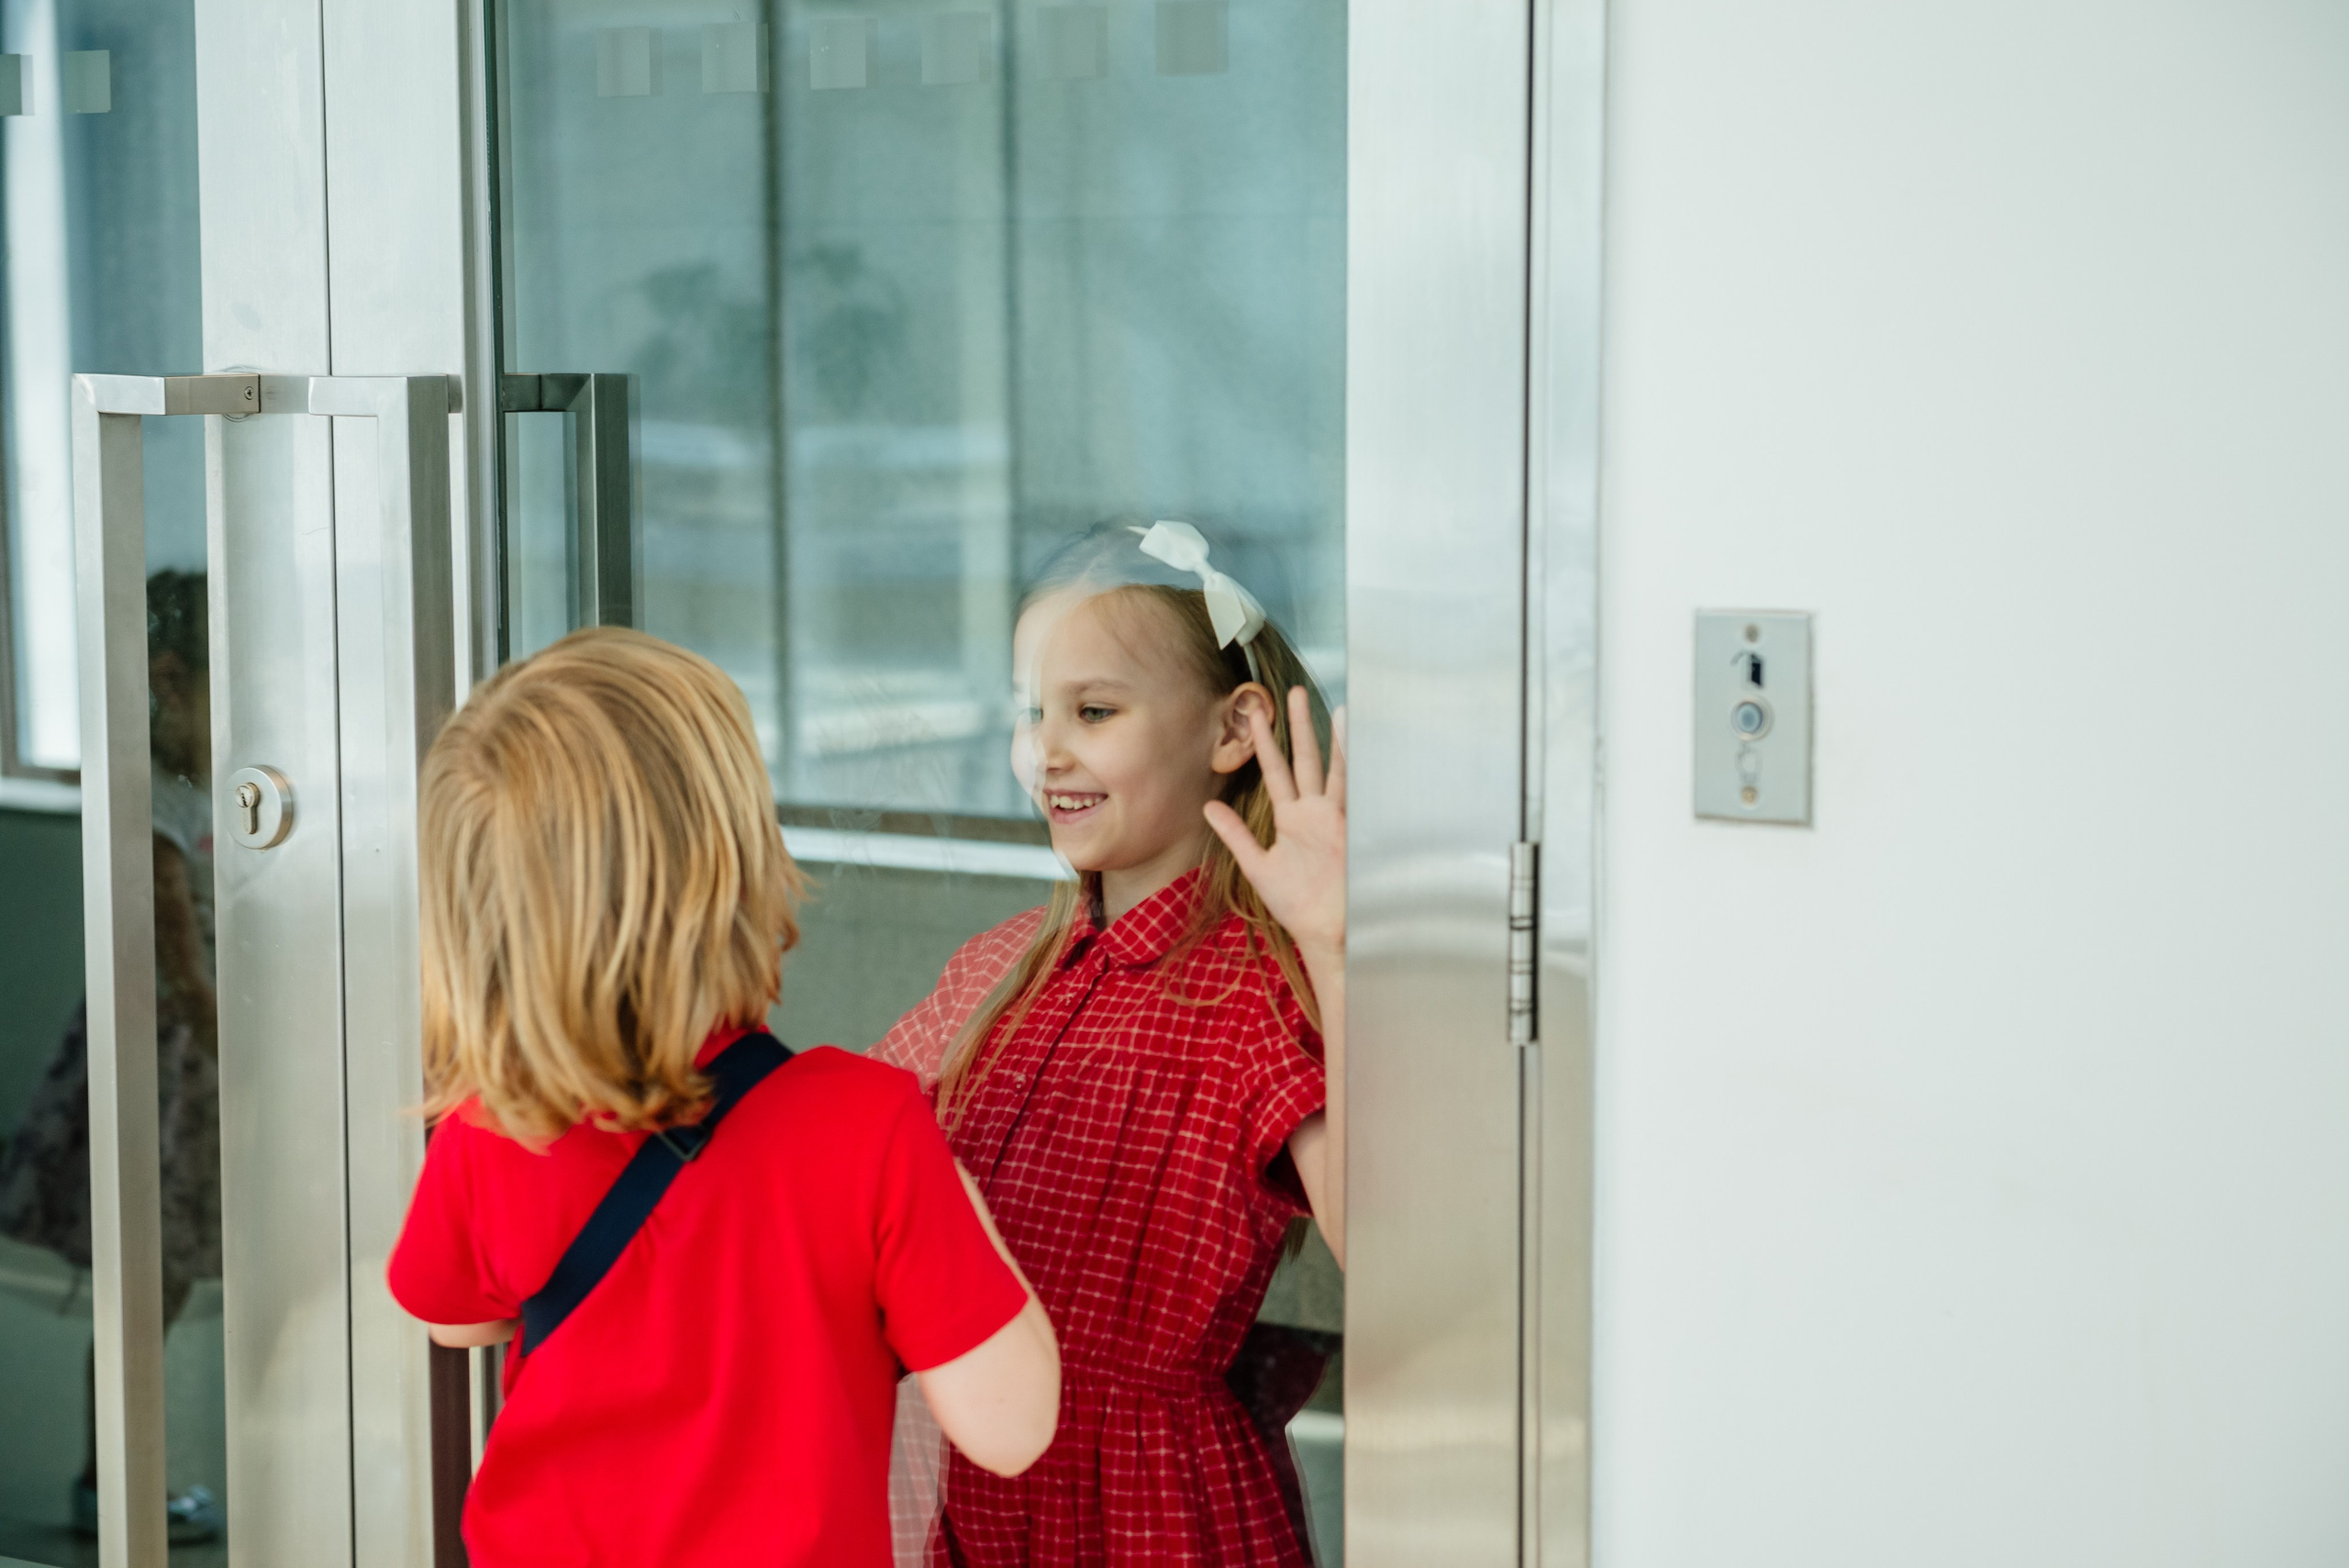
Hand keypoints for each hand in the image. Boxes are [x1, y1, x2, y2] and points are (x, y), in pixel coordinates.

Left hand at [1205, 688, 1344, 955]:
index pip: (1276, 771)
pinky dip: (1354, 765)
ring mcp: (1335, 816)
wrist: (1326, 929)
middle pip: (1306, 759)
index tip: (1256, 714)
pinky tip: (1356, 741)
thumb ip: (1236, 834)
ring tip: (1333, 707)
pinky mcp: (1350, 827)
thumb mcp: (1257, 866)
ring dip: (1332, 738)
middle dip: (1300, 726)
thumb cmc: (1297, 904)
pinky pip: (1352, 789)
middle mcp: (1314, 812)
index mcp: (1292, 819)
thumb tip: (1209, 807)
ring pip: (1332, 768)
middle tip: (1294, 692)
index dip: (1266, 743)